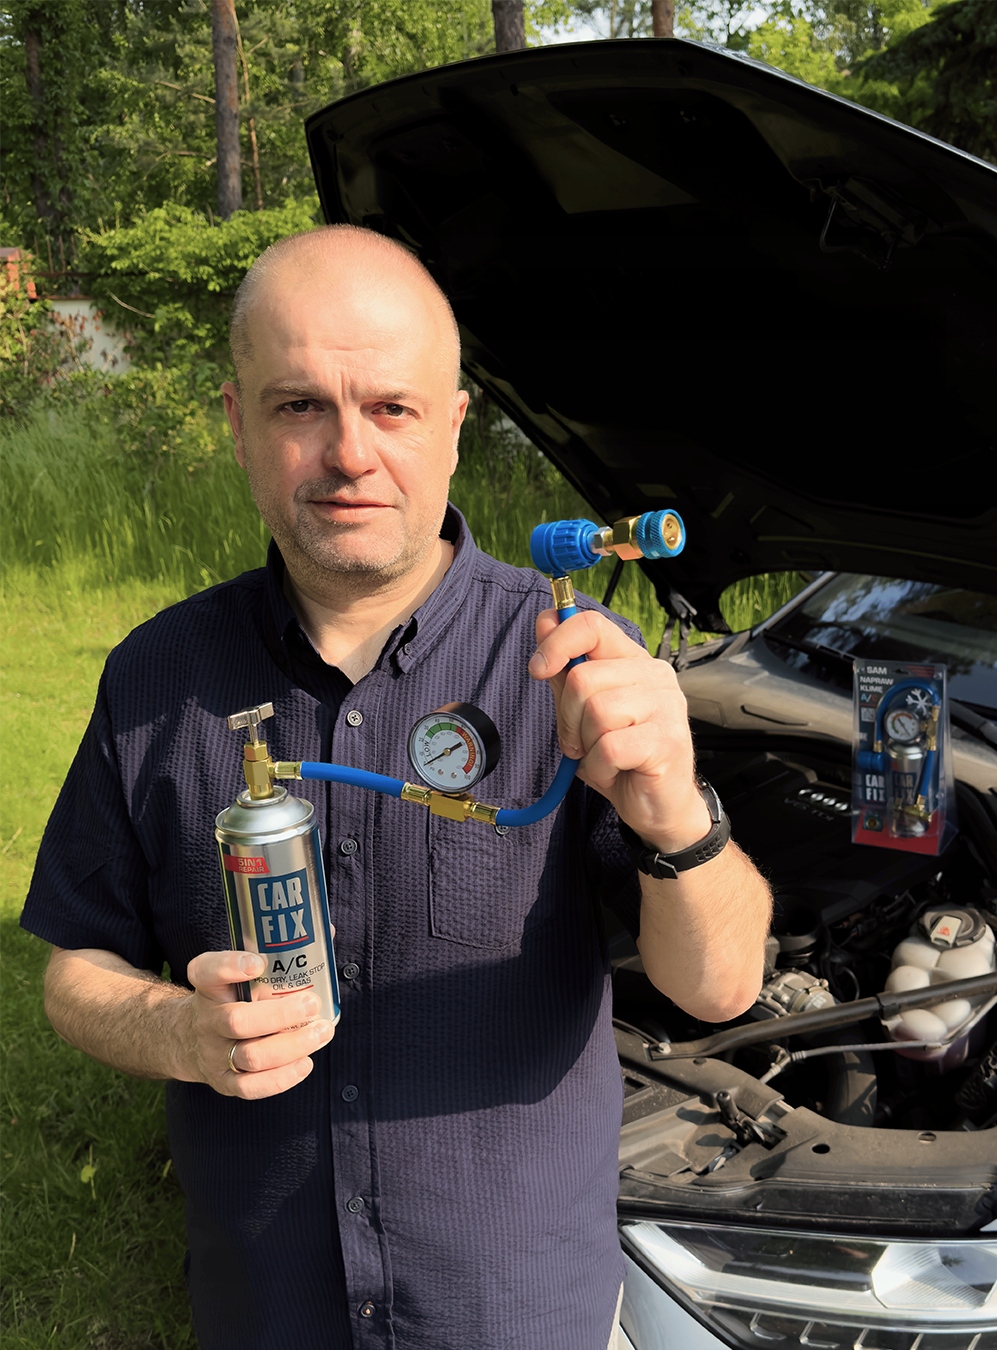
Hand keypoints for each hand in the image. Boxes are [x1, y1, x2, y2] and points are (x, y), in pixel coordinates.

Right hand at [177, 950, 335, 1099]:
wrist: (188, 1039)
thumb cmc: (230, 999)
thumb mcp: (236, 974)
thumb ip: (274, 955)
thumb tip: (327, 931)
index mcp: (208, 987)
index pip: (206, 971)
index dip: (230, 966)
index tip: (258, 962)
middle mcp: (207, 1020)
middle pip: (237, 1021)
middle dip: (280, 1015)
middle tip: (311, 1004)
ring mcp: (214, 1054)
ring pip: (250, 1056)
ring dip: (292, 1046)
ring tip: (321, 1032)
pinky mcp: (224, 1081)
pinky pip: (250, 1087)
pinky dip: (281, 1078)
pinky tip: (306, 1062)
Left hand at [528, 609, 710, 852]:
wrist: (659, 807)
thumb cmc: (620, 757)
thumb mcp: (582, 712)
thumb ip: (565, 670)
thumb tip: (545, 619)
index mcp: (633, 660)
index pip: (592, 625)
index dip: (557, 641)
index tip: (538, 668)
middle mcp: (655, 675)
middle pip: (583, 678)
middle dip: (567, 717)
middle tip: (580, 741)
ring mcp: (666, 706)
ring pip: (596, 711)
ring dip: (586, 745)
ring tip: (602, 757)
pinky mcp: (667, 740)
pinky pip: (609, 747)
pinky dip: (600, 767)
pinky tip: (614, 772)